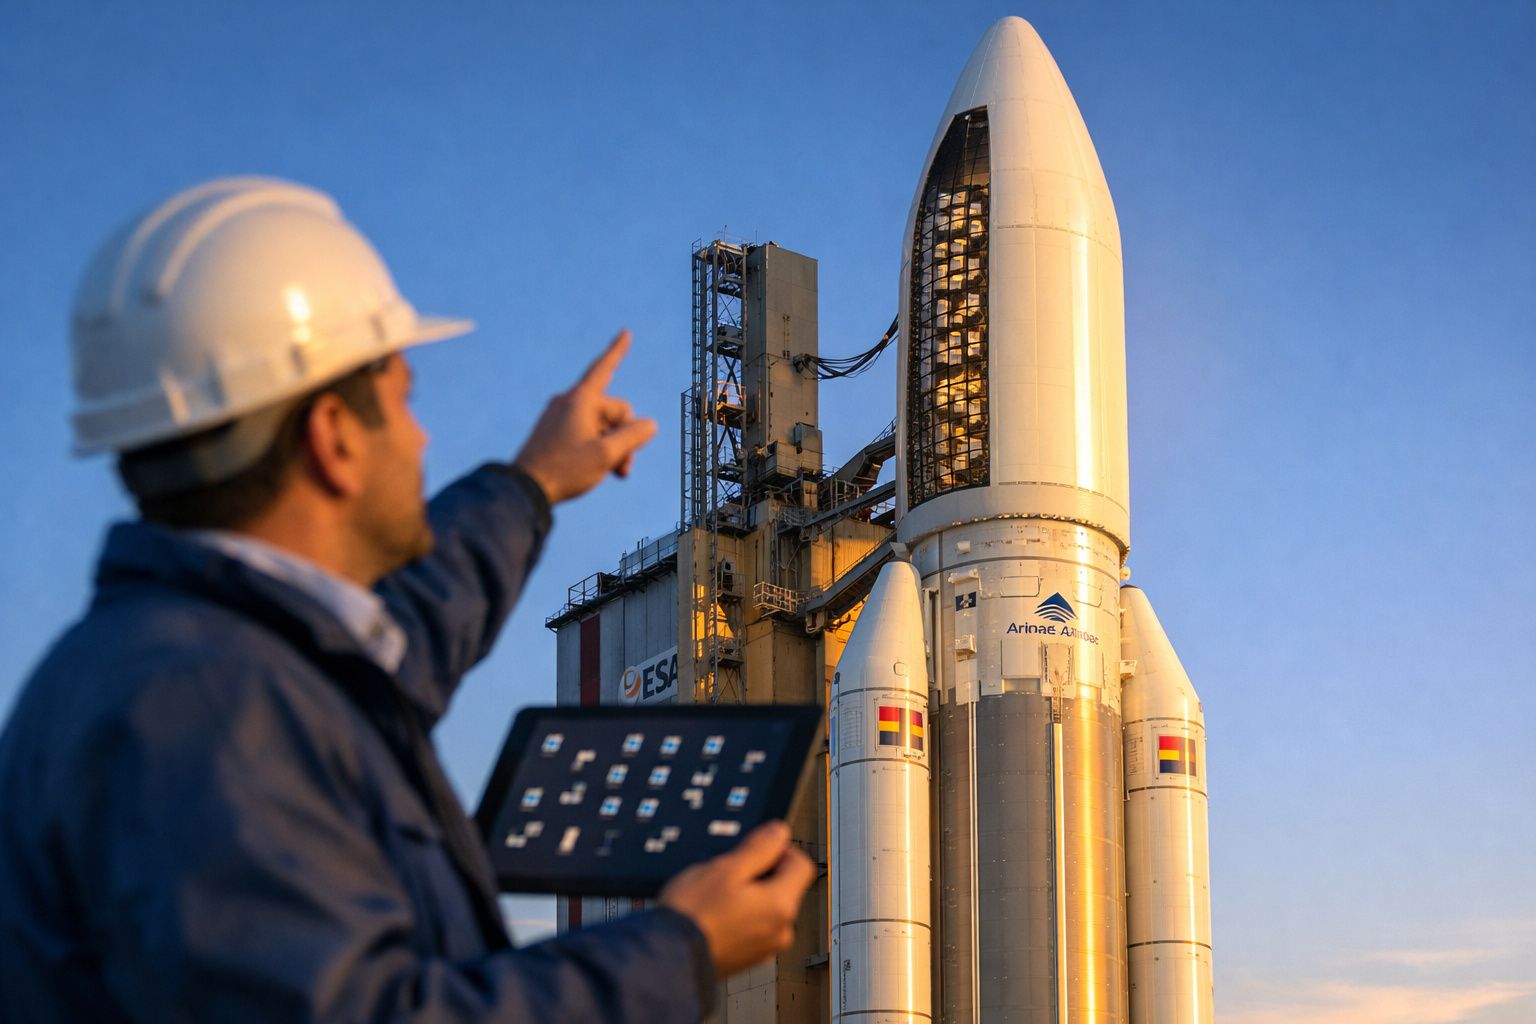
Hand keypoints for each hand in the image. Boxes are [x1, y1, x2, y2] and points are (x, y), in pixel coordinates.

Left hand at [513, 330, 657, 503]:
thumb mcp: (607, 454)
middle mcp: (568, 402)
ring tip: (616, 474)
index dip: (617, 351)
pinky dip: (598, 446)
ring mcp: (559, 417)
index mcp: (580, 400)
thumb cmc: (565, 469)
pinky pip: (585, 431)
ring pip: (601, 424)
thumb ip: (633, 436)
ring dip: (614, 446)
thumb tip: (649, 424)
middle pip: (613, 410)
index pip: (603, 368)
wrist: (524, 489)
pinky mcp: (554, 432)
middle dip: (626, 436)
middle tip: (624, 468)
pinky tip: (600, 469)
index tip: (625, 332)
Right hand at [659, 821, 815, 978]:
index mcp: (781, 906)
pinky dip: (741, 916)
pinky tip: (715, 914)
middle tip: (728, 871)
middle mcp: (781, 931)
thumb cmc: (694, 915)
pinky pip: (754, 927)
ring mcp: (765, 948)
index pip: (802, 865)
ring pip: (767, 907)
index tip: (757, 847)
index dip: (781, 849)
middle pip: (785, 887)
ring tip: (716, 895)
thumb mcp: (726, 868)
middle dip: (761, 874)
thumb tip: (779, 833)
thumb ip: (759, 848)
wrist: (670, 958)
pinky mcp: (748, 958)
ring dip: (749, 895)